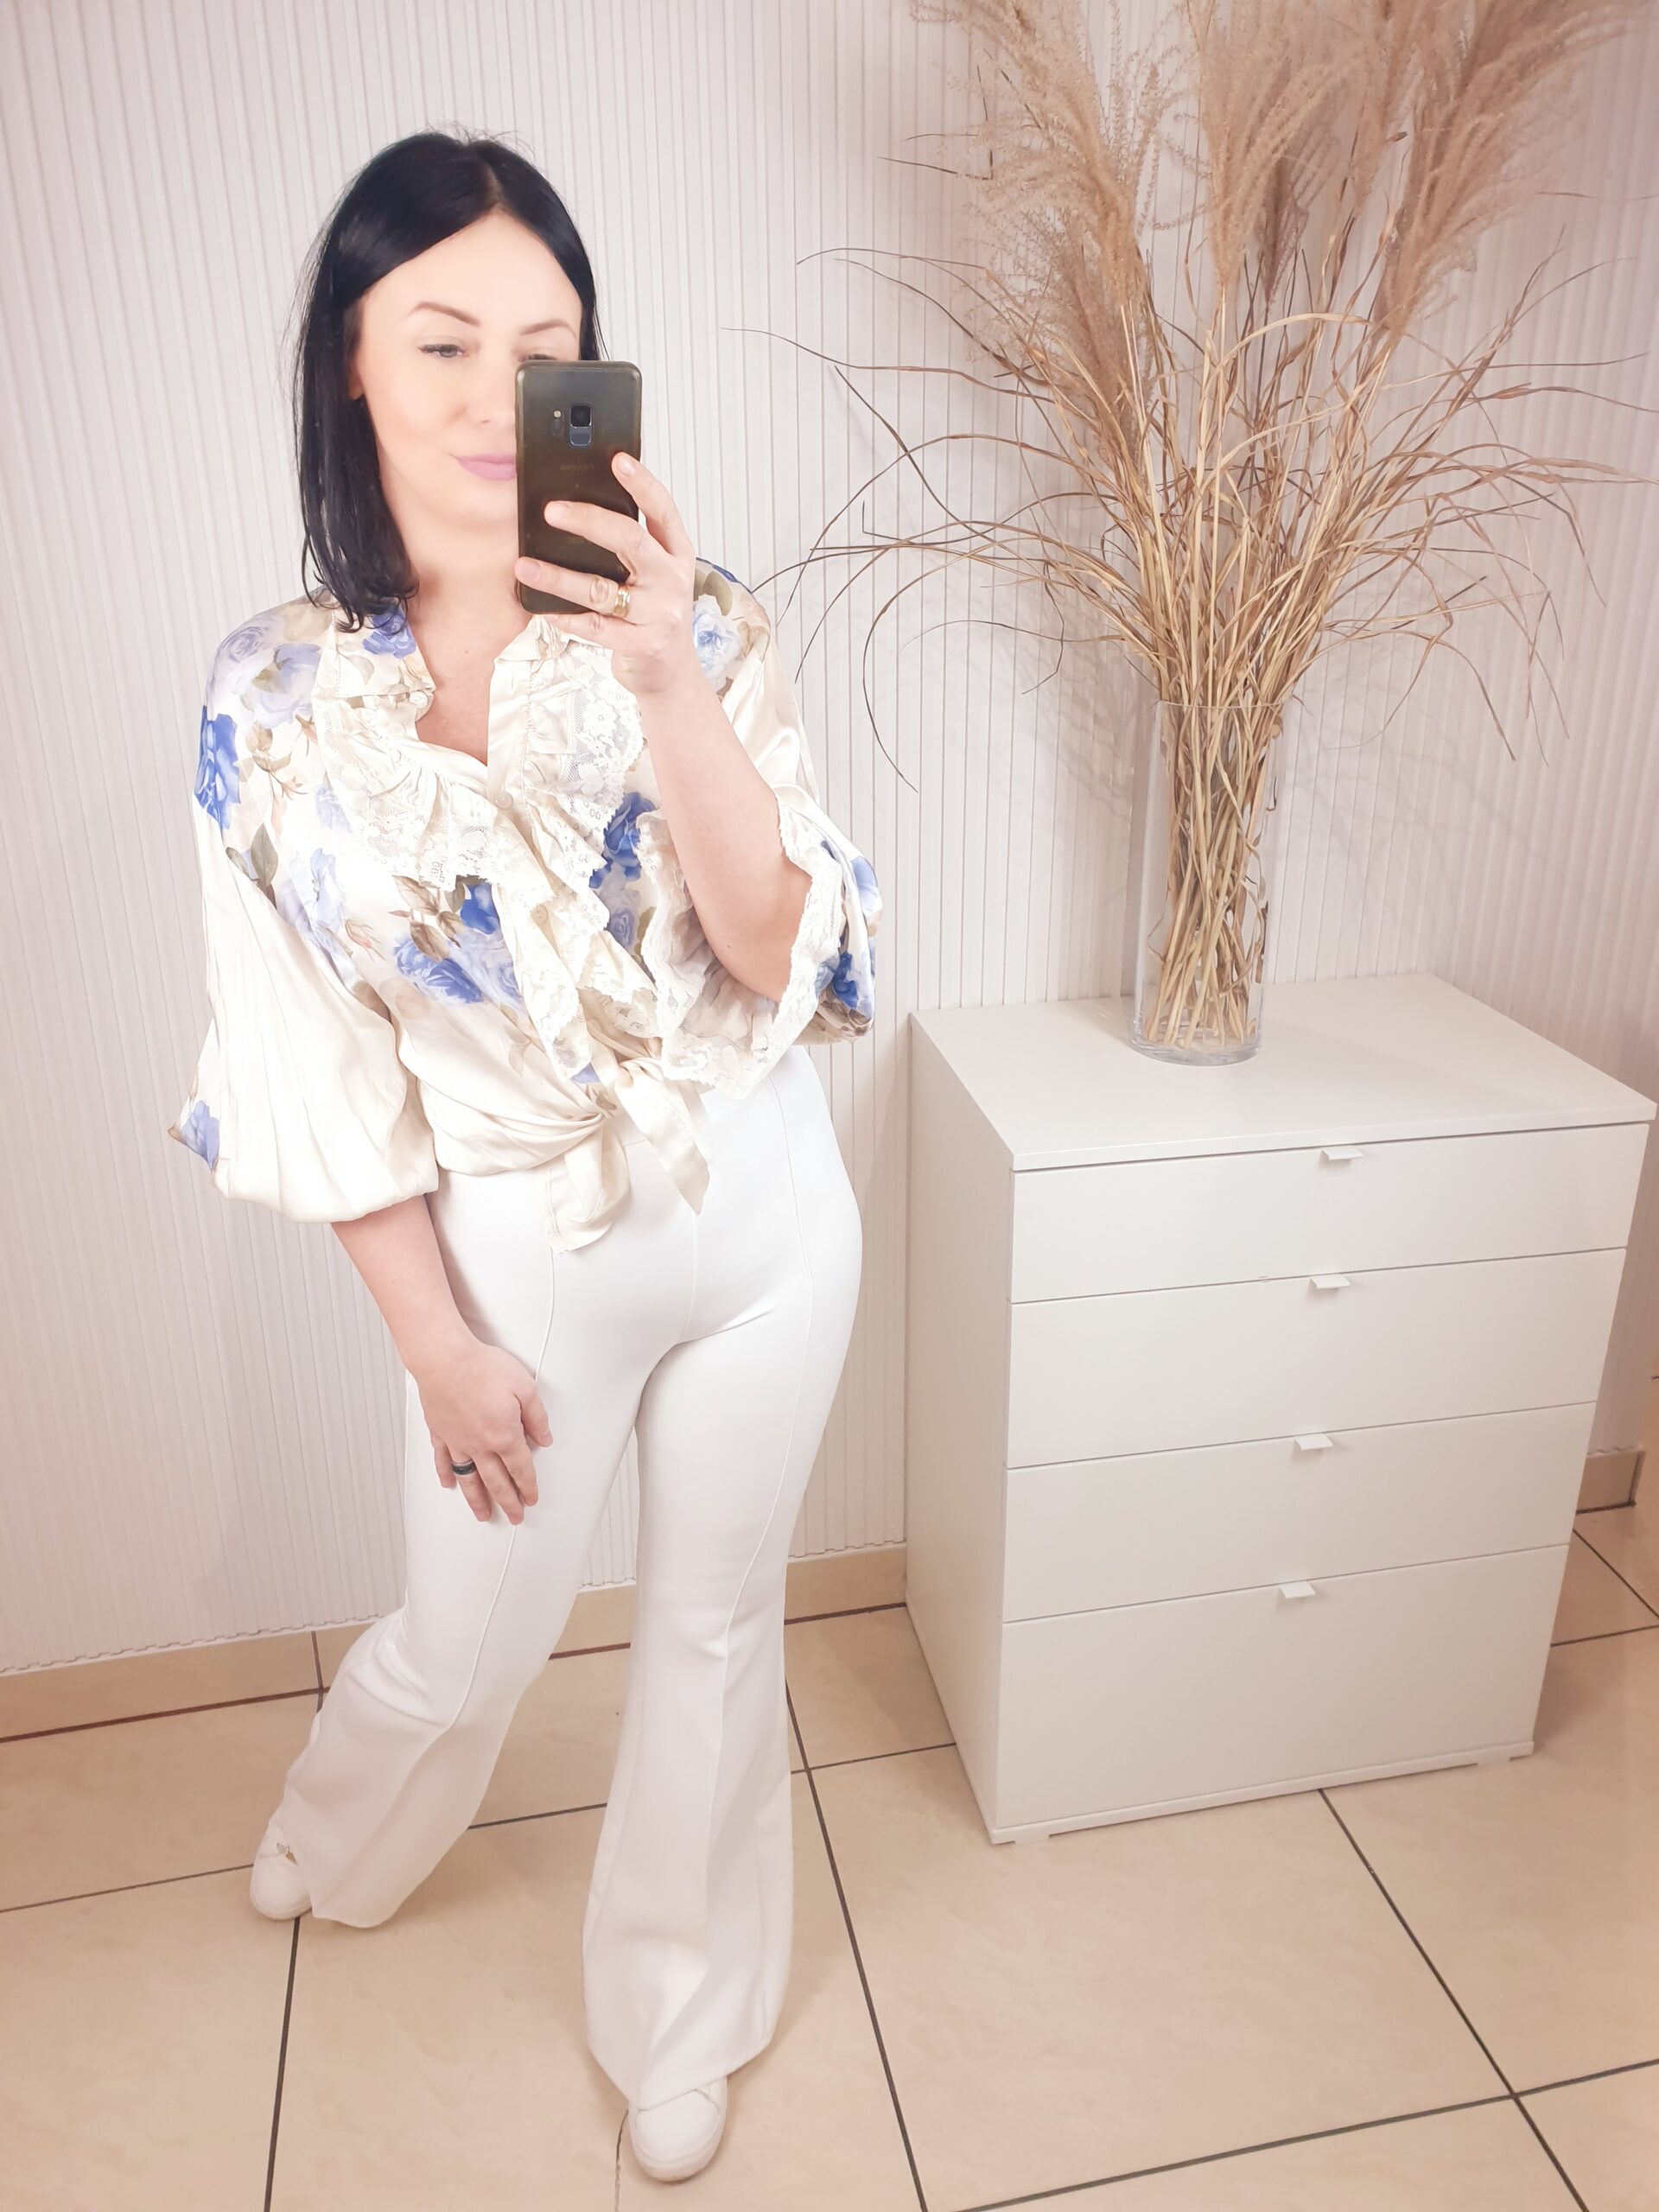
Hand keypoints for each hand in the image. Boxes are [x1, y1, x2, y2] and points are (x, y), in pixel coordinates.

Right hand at [410, 1332, 552, 1525]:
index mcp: (504, 1435)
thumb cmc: (482, 1368)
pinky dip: (446, 1474)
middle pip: (497, 1481)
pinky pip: (443, 1460)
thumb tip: (544, 1438)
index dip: (528, 1486)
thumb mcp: (525, 1387)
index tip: (531, 1498)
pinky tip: (449, 1484)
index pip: (521, 1469)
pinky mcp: (439, 1432)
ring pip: (469, 1478)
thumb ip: (536, 1417)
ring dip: (477, 1500)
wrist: (444, 1358)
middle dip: (508, 1502)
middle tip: (514, 1517)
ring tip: (484, 1515)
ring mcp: (457, 1441)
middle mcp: (480, 1445)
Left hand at [512, 451, 704, 700]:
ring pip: (601, 588)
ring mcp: (660, 614)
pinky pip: (594, 627)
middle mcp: (673, 580)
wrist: (670, 673)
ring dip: (558, 576)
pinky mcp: (642, 644)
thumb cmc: (653, 615)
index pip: (663, 510)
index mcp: (677, 554)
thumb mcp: (653, 575)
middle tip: (551, 511)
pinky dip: (564, 616)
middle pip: (631, 540)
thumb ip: (630, 547)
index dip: (642, 483)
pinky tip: (541, 607)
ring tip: (524, 565)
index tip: (617, 460)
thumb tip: (578, 510)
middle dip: (589, 520)